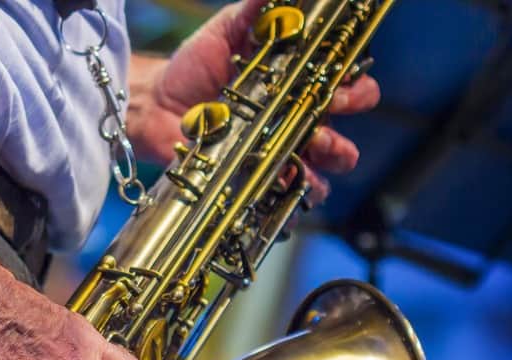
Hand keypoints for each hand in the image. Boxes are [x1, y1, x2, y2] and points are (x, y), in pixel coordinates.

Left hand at [127, 0, 380, 201]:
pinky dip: (298, 190)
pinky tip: (289, 180)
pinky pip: (290, 190)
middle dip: (349, 114)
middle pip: (344, 120)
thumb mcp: (227, 29)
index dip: (354, 80)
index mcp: (297, 77)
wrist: (157, 104)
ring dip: (331, 155)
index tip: (344, 79)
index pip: (344, 78)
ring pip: (326, 160)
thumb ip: (257, 9)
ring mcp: (281, 146)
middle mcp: (296, 113)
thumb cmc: (194, 65)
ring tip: (316, 147)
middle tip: (330, 111)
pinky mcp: (260, 174)